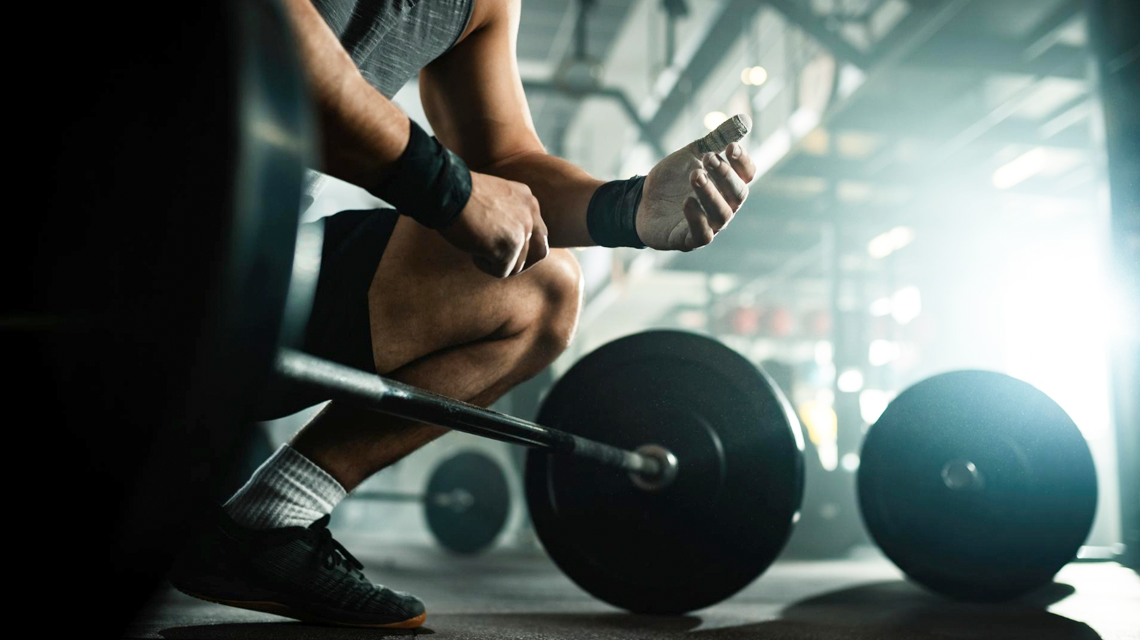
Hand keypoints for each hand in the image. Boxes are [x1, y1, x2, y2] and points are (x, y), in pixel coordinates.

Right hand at [437, 172, 548, 277]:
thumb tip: (507, 241)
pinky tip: (473, 251)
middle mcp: (530, 214)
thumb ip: (507, 215)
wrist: (447, 191)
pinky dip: (485, 266)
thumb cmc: (459, 195)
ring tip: (476, 247)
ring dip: (497, 262)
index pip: (539, 233)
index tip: (502, 246)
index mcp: (527, 200)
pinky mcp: (510, 247)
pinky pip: (502, 271)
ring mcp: (522, 231)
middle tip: (499, 262)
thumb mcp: (493, 199)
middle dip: (521, 261)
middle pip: (539, 252)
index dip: (523, 246)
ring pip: (517, 264)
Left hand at [635, 114, 756, 250]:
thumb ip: (716, 139)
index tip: (730, 146)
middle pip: (738, 194)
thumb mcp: (692, 154)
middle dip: (725, 175)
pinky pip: (702, 235)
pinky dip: (697, 219)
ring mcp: (709, 225)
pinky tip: (687, 202)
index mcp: (727, 185)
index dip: (742, 161)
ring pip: (721, 214)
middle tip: (708, 158)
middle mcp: (724, 206)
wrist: (642, 201)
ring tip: (695, 176)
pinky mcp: (690, 240)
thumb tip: (743, 120)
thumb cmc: (673, 179)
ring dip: (710, 194)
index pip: (747, 174)